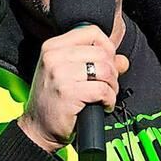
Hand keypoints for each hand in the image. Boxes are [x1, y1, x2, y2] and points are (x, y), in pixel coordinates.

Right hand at [17, 25, 129, 153]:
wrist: (38, 128)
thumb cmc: (54, 101)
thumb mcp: (69, 75)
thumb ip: (95, 62)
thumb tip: (122, 60)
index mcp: (52, 47)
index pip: (91, 32)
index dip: (107, 47)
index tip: (106, 63)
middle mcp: (54, 57)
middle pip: (102, 53)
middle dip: (112, 71)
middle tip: (106, 86)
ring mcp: (60, 74)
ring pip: (105, 70)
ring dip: (112, 86)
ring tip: (104, 96)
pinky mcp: (68, 92)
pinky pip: (103, 90)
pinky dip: (109, 99)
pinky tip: (103, 105)